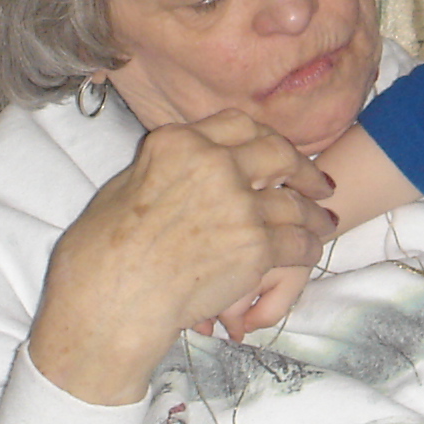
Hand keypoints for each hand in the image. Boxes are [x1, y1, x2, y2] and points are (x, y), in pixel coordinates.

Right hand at [31, 110, 335, 404]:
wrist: (112, 299)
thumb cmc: (100, 252)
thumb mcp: (125, 186)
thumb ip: (164, 169)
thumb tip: (182, 168)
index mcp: (178, 143)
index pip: (236, 123)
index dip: (264, 136)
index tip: (276, 150)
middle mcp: (214, 164)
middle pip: (277, 152)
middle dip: (303, 168)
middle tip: (318, 183)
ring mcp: (239, 204)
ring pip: (294, 202)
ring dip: (313, 213)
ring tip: (323, 221)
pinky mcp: (255, 245)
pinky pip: (296, 241)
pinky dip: (308, 246)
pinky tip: (311, 250)